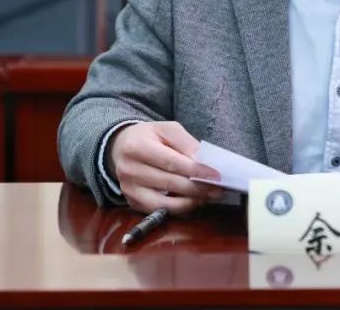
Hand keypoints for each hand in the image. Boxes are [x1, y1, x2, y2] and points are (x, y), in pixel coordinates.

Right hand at [107, 121, 222, 214]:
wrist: (121, 146)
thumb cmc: (148, 136)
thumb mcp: (167, 129)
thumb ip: (186, 143)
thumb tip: (203, 162)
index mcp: (137, 147)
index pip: (171, 162)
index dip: (195, 170)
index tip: (216, 175)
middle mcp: (129, 170)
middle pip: (169, 183)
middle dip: (197, 188)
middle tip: (218, 189)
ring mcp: (128, 189)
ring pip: (164, 203)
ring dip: (190, 202)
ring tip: (208, 196)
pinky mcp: (131, 202)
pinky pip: (159, 210)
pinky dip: (178, 208)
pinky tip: (193, 201)